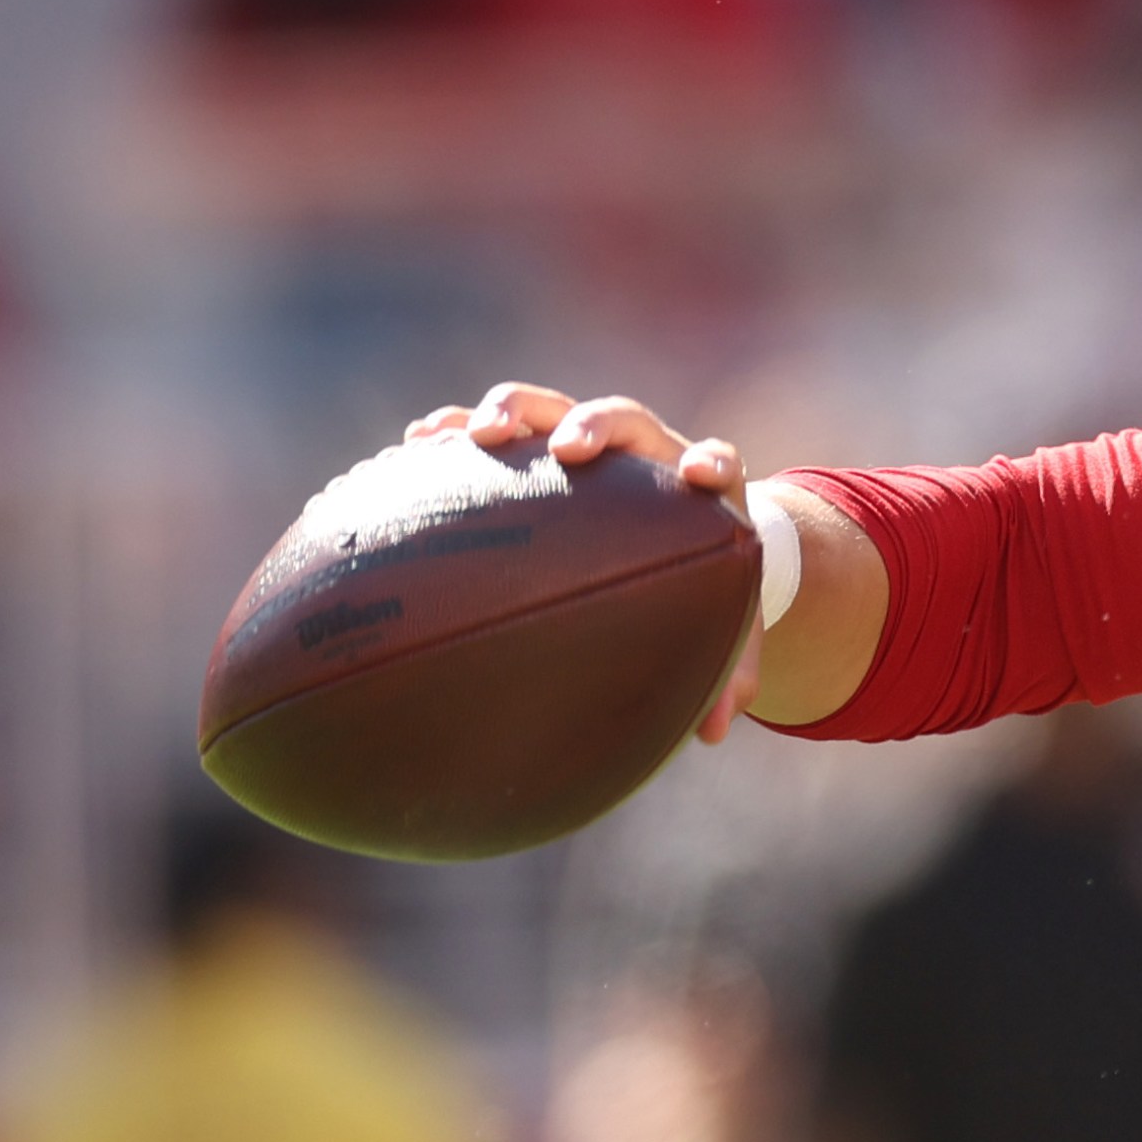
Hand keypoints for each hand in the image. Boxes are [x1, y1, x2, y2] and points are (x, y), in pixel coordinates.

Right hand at [406, 382, 764, 742]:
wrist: (670, 539)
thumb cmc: (698, 587)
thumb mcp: (720, 628)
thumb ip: (725, 674)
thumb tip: (713, 732)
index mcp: (700, 489)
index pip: (716, 460)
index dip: (710, 462)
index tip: (700, 473)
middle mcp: (643, 452)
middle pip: (622, 420)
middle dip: (594, 428)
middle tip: (567, 449)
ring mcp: (584, 444)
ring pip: (549, 409)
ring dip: (514, 412)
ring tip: (476, 435)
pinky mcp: (534, 445)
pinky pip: (492, 428)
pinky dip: (457, 430)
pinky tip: (417, 446)